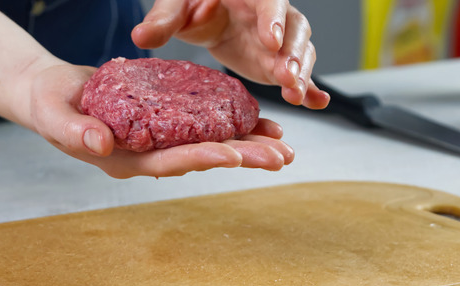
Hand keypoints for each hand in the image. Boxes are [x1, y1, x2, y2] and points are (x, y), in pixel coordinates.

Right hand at [25, 64, 293, 178]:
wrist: (53, 94)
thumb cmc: (49, 105)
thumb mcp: (53, 116)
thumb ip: (74, 132)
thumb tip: (100, 145)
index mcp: (126, 160)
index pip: (170, 162)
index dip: (202, 157)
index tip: (233, 155)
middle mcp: (151, 155)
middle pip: (202, 158)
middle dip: (243, 158)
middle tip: (281, 158)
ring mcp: (161, 142)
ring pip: (211, 145)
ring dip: (248, 146)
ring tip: (283, 147)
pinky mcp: (168, 124)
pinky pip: (205, 126)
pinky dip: (233, 125)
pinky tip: (260, 125)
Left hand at [132, 0, 329, 109]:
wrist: (201, 14)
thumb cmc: (192, 3)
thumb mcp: (176, 5)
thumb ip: (163, 19)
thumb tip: (141, 37)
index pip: (270, 0)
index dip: (273, 18)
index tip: (269, 39)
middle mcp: (273, 14)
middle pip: (294, 29)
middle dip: (292, 53)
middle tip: (286, 75)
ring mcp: (280, 40)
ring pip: (301, 52)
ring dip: (302, 74)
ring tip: (295, 94)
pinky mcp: (279, 62)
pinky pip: (301, 74)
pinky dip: (312, 88)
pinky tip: (318, 102)